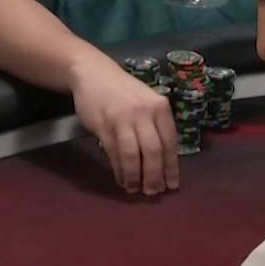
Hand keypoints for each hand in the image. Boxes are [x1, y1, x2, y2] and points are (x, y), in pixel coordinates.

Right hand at [69, 58, 179, 194]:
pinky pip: (113, 153)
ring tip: (135, 189)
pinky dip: (118, 170)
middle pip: (153, 151)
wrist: (93, 73)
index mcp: (159, 107)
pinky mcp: (103, 125)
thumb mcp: (146, 102)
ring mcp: (122, 118)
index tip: (171, 185)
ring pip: (132, 155)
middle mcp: (143, 112)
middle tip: (153, 192)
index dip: (171, 167)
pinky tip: (121, 178)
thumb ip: (155, 125)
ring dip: (135, 176)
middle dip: (154, 176)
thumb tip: (163, 162)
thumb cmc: (123, 91)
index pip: (170, 142)